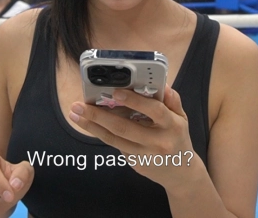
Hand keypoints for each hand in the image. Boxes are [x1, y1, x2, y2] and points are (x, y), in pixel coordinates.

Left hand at [69, 85, 196, 188]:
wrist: (182, 173)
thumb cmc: (178, 137)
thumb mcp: (181, 118)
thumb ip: (172, 100)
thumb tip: (162, 84)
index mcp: (172, 125)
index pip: (153, 110)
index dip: (134, 100)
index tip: (115, 92)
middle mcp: (158, 141)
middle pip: (124, 127)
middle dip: (98, 115)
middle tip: (79, 105)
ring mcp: (145, 154)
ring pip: (114, 139)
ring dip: (92, 127)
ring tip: (75, 115)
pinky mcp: (136, 163)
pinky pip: (116, 145)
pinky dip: (101, 134)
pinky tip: (89, 124)